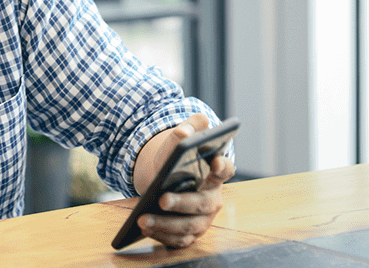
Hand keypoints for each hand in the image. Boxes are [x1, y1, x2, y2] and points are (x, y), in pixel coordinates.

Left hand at [134, 114, 235, 248]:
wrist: (168, 177)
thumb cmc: (178, 157)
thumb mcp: (182, 138)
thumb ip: (189, 128)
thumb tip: (184, 132)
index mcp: (215, 173)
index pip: (225, 169)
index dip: (222, 166)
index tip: (215, 162)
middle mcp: (212, 198)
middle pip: (202, 203)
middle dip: (182, 203)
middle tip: (163, 199)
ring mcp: (203, 218)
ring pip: (188, 226)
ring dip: (166, 225)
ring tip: (143, 219)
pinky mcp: (189, 233)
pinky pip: (178, 240)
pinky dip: (161, 236)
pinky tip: (143, 228)